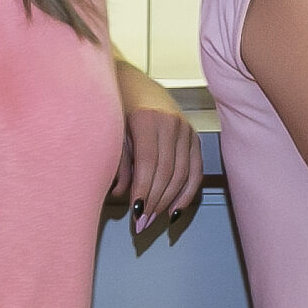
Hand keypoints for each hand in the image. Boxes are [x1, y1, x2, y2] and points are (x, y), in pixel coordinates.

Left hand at [113, 92, 202, 234]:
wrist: (134, 83)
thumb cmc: (117, 108)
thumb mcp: (112, 131)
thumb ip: (119, 163)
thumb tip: (122, 195)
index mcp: (148, 120)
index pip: (148, 164)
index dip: (142, 191)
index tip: (135, 213)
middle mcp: (171, 124)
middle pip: (166, 172)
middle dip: (154, 202)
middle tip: (141, 224)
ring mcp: (186, 130)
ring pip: (182, 174)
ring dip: (168, 202)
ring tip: (153, 220)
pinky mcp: (194, 137)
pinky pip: (196, 171)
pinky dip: (187, 193)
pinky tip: (175, 210)